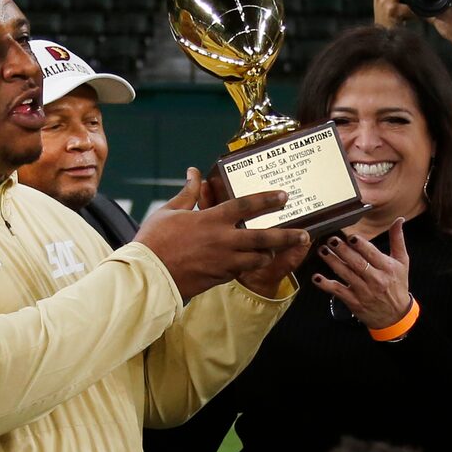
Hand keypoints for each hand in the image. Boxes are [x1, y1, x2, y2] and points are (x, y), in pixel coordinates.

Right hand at [135, 168, 310, 300]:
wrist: (148, 277)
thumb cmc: (154, 241)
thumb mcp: (169, 211)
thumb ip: (188, 193)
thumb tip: (194, 172)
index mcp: (212, 220)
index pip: (247, 206)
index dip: (268, 200)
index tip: (284, 197)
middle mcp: (224, 241)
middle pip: (264, 238)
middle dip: (287, 236)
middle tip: (303, 234)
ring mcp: (223, 263)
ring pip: (257, 259)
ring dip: (268, 254)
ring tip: (275, 250)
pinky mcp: (219, 279)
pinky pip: (240, 271)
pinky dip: (246, 266)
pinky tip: (248, 262)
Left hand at [310, 217, 410, 329]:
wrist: (395, 316)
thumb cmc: (397, 286)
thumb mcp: (402, 262)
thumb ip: (397, 240)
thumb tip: (399, 220)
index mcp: (386, 268)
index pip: (372, 254)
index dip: (360, 245)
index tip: (351, 236)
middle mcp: (375, 279)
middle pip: (357, 263)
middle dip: (343, 251)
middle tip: (331, 240)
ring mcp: (363, 291)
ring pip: (346, 274)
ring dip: (332, 262)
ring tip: (323, 251)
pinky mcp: (354, 302)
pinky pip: (338, 292)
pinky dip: (326, 285)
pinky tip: (317, 278)